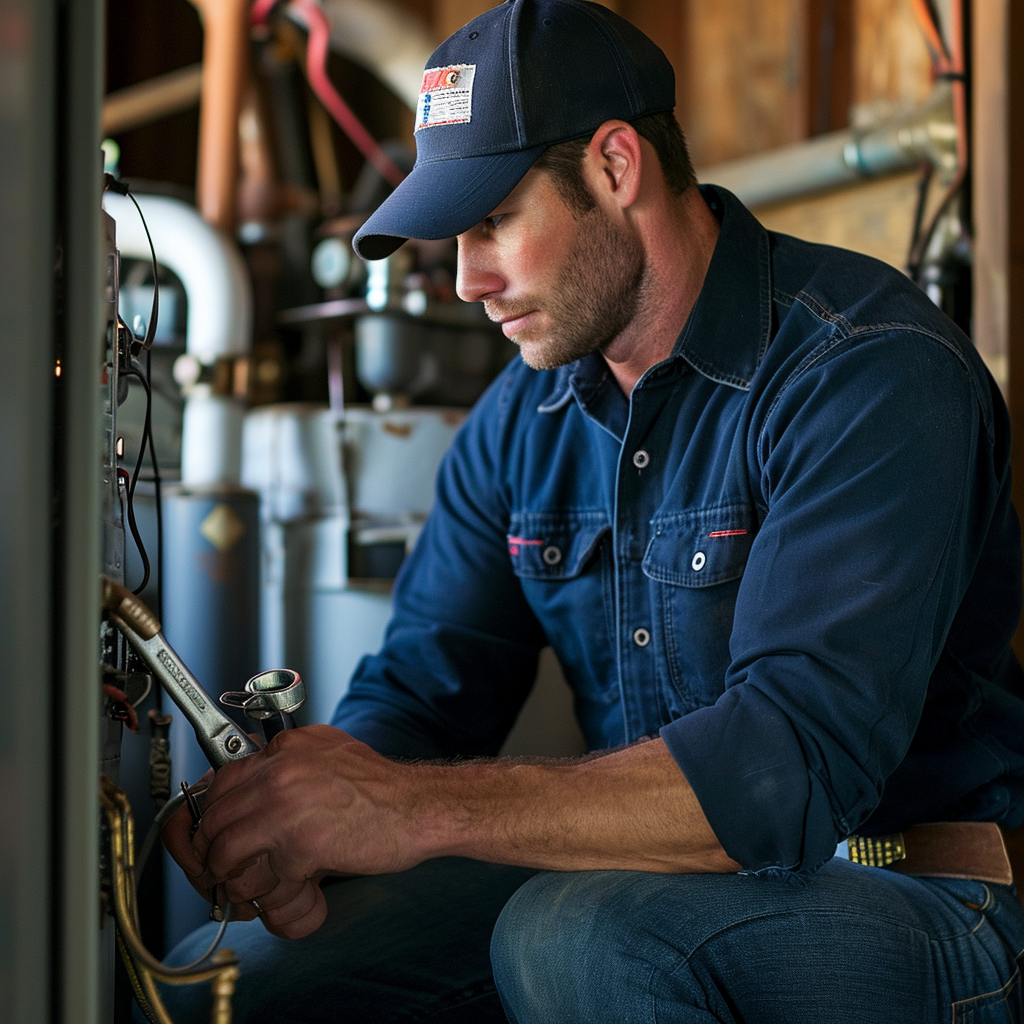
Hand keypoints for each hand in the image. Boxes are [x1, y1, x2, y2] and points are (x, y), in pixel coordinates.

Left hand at [189, 726, 423, 936]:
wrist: (420, 807)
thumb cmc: (381, 788)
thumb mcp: (328, 754)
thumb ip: (289, 764)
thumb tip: (253, 788)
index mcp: (285, 748)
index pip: (221, 783)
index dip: (213, 817)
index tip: (217, 836)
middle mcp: (279, 771)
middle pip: (214, 819)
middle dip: (214, 852)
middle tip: (227, 870)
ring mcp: (285, 807)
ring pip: (224, 852)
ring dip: (235, 876)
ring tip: (258, 883)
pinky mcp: (299, 844)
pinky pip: (265, 877)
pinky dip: (277, 889)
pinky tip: (300, 883)